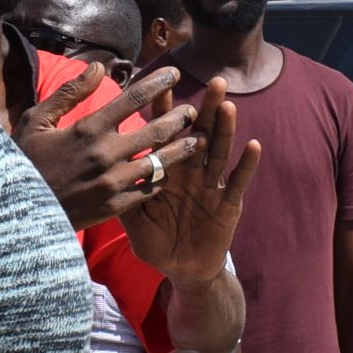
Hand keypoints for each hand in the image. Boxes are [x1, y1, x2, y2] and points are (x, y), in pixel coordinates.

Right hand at [15, 66, 203, 230]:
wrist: (17, 212)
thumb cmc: (24, 161)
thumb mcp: (37, 121)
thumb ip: (69, 93)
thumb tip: (98, 67)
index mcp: (88, 129)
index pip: (133, 98)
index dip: (158, 83)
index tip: (174, 74)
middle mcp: (105, 153)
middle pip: (155, 130)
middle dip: (180, 117)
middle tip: (195, 110)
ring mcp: (113, 182)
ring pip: (159, 162)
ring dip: (181, 149)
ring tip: (198, 140)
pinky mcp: (115, 206)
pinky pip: (148, 190)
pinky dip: (163, 179)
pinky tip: (172, 172)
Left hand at [116, 82, 263, 288]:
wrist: (182, 270)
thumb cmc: (155, 242)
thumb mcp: (134, 220)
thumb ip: (123, 196)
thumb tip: (100, 173)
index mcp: (167, 170)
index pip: (165, 134)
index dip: (165, 110)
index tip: (163, 84)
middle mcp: (191, 171)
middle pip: (200, 133)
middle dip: (206, 109)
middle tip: (215, 82)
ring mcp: (211, 185)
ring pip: (219, 152)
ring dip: (225, 129)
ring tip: (228, 106)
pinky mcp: (228, 204)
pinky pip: (237, 181)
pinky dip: (246, 165)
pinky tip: (253, 145)